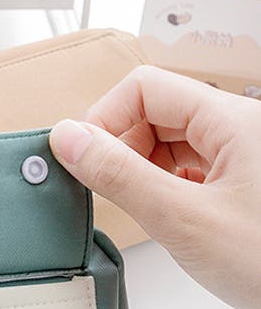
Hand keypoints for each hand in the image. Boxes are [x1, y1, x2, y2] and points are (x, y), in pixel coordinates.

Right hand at [50, 65, 260, 308]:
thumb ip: (119, 175)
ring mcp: (248, 157)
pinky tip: (170, 219)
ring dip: (143, 170)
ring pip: (173, 142)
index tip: (83, 160)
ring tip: (143, 211)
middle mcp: (243, 129)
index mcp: (234, 120)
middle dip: (121, 147)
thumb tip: (67, 139)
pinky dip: (167, 188)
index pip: (145, 88)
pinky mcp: (248, 185)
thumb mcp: (183, 220)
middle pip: (157, 112)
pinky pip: (192, 169)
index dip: (105, 119)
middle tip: (107, 191)